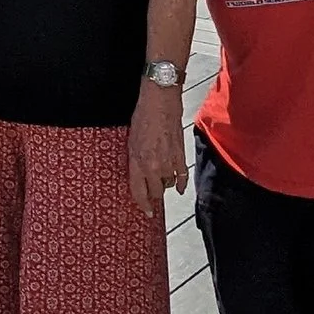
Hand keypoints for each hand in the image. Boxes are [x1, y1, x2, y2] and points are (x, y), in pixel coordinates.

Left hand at [127, 82, 187, 218]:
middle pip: (155, 192)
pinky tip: (179, 189)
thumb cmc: (142, 117)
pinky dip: (181, 184)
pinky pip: (182, 176)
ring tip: (162, 185)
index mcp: (137, 162)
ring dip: (165, 186)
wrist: (159, 102)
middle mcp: (153, 166)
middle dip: (153, 196)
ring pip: (168, 185)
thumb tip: (139, 174)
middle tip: (153, 199)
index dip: (142, 204)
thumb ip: (135, 161)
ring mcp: (168, 162)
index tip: (146, 211)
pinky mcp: (181, 156)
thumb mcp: (130, 141)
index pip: (138, 192)